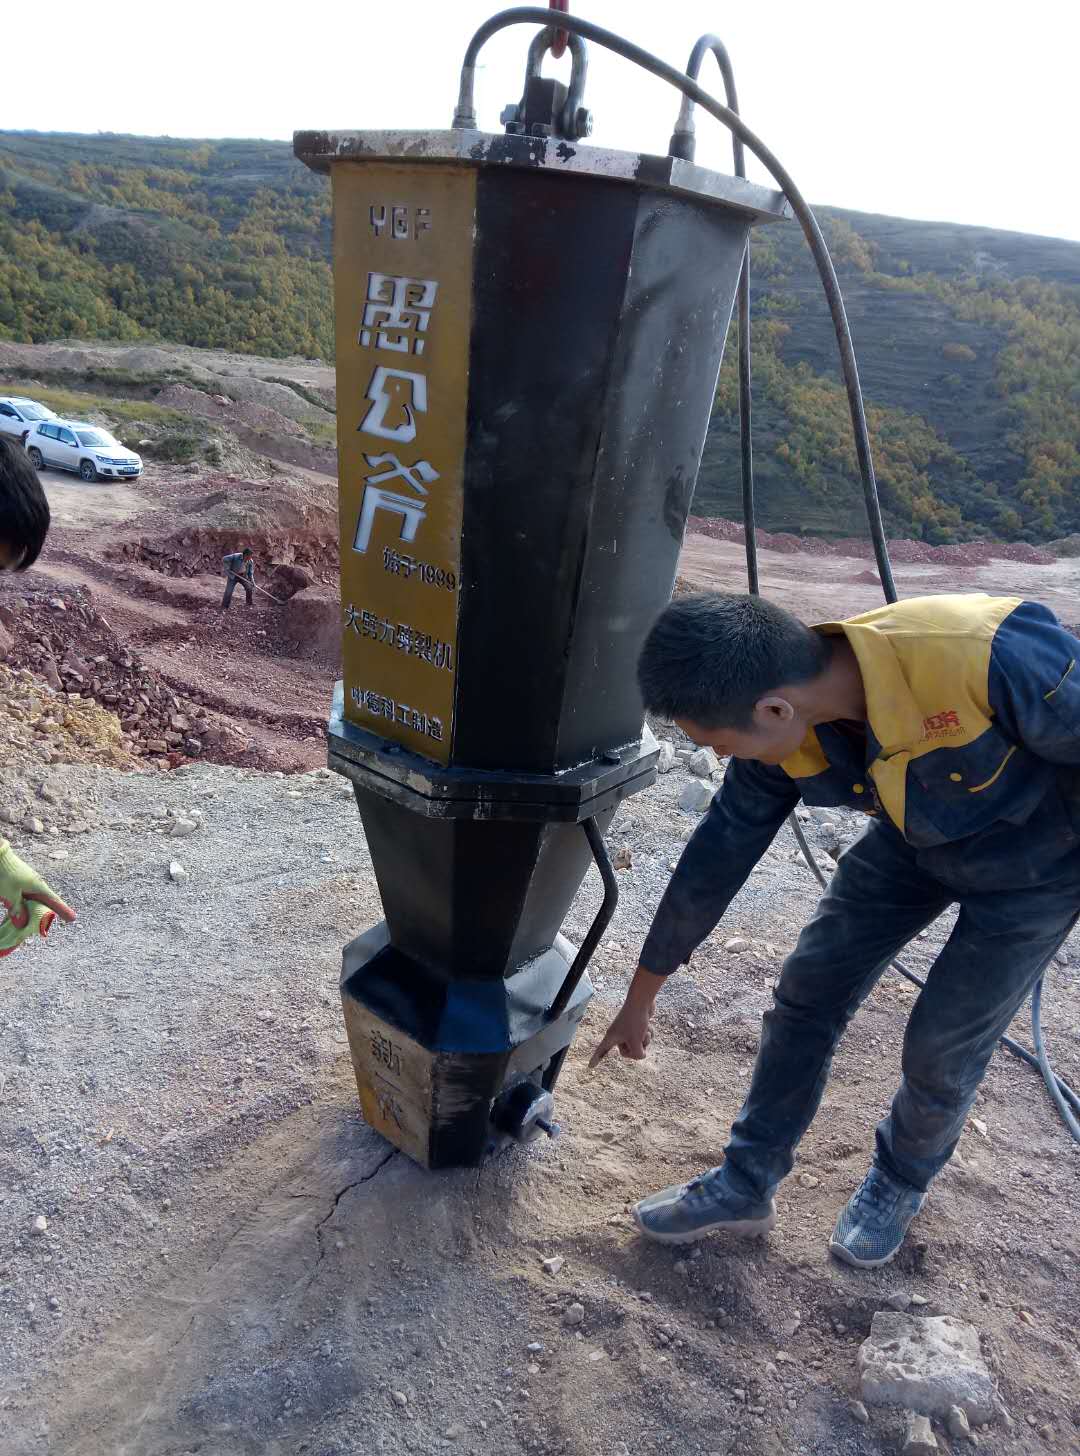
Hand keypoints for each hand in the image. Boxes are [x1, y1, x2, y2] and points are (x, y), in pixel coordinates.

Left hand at [0, 838, 75, 957]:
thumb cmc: (6, 874)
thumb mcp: (11, 895)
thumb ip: (17, 909)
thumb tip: (22, 923)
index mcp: (38, 887)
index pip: (54, 901)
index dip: (63, 910)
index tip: (72, 918)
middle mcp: (36, 884)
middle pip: (44, 902)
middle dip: (47, 912)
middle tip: (50, 923)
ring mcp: (27, 882)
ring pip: (33, 899)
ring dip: (33, 909)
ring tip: (31, 919)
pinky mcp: (19, 881)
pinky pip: (25, 896)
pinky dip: (24, 904)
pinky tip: (19, 909)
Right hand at [588, 966, 665, 1068]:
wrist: (641, 1000)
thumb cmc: (635, 1021)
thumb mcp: (636, 1041)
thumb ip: (637, 1054)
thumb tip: (642, 1055)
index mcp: (612, 1037)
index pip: (601, 1051)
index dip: (596, 1058)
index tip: (591, 1066)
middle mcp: (617, 1034)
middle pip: (627, 1051)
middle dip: (637, 1047)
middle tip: (639, 1039)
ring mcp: (627, 1030)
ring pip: (638, 1044)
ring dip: (645, 1039)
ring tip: (645, 1030)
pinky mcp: (636, 1026)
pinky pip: (643, 1037)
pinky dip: (648, 1033)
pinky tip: (649, 1026)